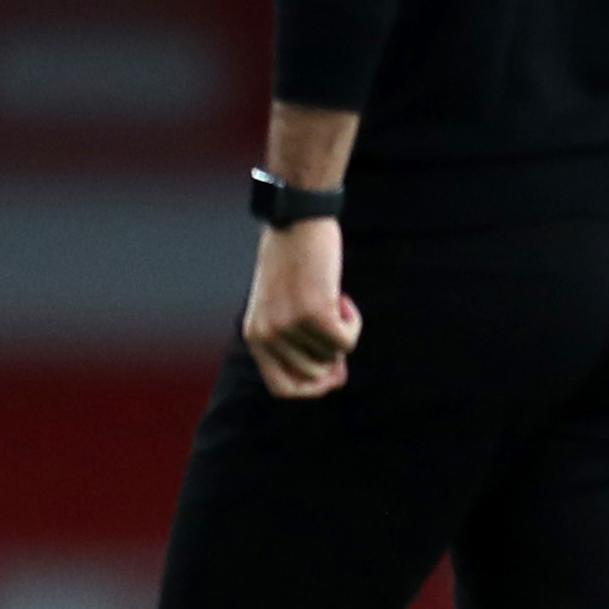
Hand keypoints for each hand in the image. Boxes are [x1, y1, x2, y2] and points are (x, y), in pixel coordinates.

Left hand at [244, 218, 361, 397]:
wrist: (296, 219)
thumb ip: (294, 338)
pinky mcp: (315, 314)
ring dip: (343, 331)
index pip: (283, 389)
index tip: (331, 371)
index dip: (312, 388)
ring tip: (334, 298)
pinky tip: (343, 297)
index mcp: (255, 336)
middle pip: (315, 375)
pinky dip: (353, 321)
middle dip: (334, 357)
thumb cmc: (292, 257)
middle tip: (339, 328)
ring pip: (334, 355)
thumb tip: (332, 376)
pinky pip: (347, 340)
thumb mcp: (281, 303)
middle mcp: (268, 336)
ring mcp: (290, 326)